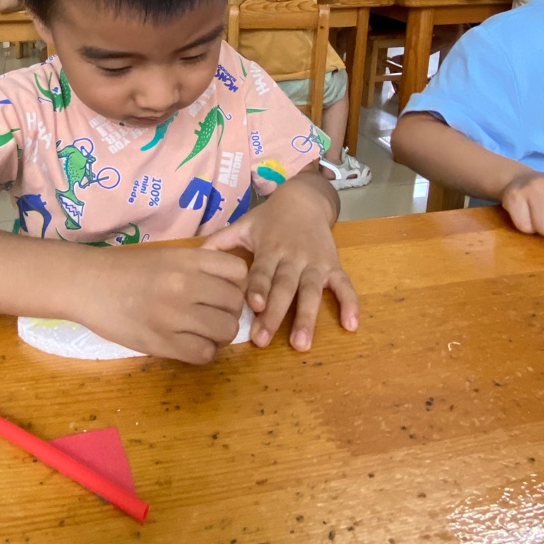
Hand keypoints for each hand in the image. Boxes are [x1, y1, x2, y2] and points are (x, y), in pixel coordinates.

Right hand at [83, 247, 248, 363]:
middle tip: (212, 315)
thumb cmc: (126, 269)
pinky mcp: (162, 342)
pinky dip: (202, 351)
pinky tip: (189, 343)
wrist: (87, 284)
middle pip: (235, 304)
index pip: (238, 272)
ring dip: (218, 334)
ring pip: (225, 331)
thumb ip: (198, 266)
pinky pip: (204, 353)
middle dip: (229, 312)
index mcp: (187, 259)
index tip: (222, 291)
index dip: (235, 285)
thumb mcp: (167, 255)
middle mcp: (185, 284)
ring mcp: (174, 315)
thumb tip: (231, 284)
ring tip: (202, 331)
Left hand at [202, 171, 357, 350]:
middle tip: (263, 340)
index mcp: (270, 248)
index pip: (263, 271)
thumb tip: (192, 256)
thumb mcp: (244, 225)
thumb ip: (220, 242)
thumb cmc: (269, 219)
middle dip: (275, 314)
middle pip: (284, 287)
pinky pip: (345, 285)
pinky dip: (350, 304)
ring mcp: (315, 263)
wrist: (305, 200)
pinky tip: (351, 325)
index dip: (259, 287)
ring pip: (312, 291)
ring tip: (301, 344)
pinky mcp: (333, 266)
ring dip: (307, 318)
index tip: (255, 307)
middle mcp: (293, 257)